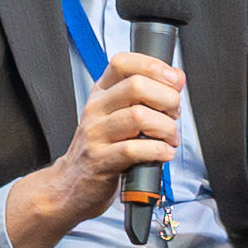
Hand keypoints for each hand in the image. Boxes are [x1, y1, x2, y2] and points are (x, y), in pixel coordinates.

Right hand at [1, 54, 198, 247]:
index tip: (172, 80)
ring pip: (138, 116)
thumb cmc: (101, 148)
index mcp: (101, 93)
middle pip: (136, 86)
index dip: (152, 66)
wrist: (72, 185)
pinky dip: (158, 151)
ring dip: (166, 128)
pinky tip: (163, 153)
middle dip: (167, 99)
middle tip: (173, 114)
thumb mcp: (117, 115)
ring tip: (170, 138)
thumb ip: (145, 96)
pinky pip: (134, 149)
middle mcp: (96, 109)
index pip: (123, 62)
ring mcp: (96, 134)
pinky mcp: (101, 161)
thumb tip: (175, 78)